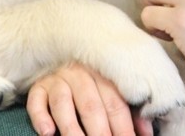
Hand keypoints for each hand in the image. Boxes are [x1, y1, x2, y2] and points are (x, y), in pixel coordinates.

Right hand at [26, 63, 153, 135]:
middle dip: (100, 132)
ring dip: (71, 128)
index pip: (116, 103)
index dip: (124, 128)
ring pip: (63, 103)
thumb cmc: (95, 83)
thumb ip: (130, 111)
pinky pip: (36, 100)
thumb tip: (147, 133)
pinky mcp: (38, 86)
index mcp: (104, 74)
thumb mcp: (112, 92)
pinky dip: (41, 116)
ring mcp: (57, 79)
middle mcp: (80, 73)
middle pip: (91, 105)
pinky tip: (47, 132)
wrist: (62, 57)